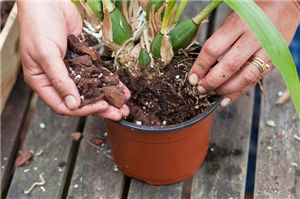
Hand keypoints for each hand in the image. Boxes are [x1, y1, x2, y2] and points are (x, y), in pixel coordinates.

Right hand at [18, 1, 129, 119]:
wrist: (48, 0)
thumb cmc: (39, 25)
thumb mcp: (46, 55)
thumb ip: (60, 80)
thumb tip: (73, 105)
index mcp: (42, 82)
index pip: (63, 105)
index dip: (83, 109)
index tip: (101, 107)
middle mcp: (57, 78)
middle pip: (81, 100)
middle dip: (100, 108)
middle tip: (119, 114)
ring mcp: (71, 69)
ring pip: (91, 89)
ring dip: (107, 97)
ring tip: (123, 105)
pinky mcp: (82, 59)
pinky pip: (97, 74)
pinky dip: (109, 81)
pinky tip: (121, 88)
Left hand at [189, 1, 299, 106]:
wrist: (285, 6)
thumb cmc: (252, 12)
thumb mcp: (231, 20)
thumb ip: (219, 40)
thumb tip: (202, 66)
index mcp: (238, 24)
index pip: (213, 49)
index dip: (200, 66)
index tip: (192, 77)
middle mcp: (253, 38)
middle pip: (228, 67)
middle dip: (211, 82)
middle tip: (200, 89)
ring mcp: (266, 51)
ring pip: (245, 78)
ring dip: (225, 90)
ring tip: (212, 94)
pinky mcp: (274, 61)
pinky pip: (255, 81)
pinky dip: (239, 92)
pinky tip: (226, 98)